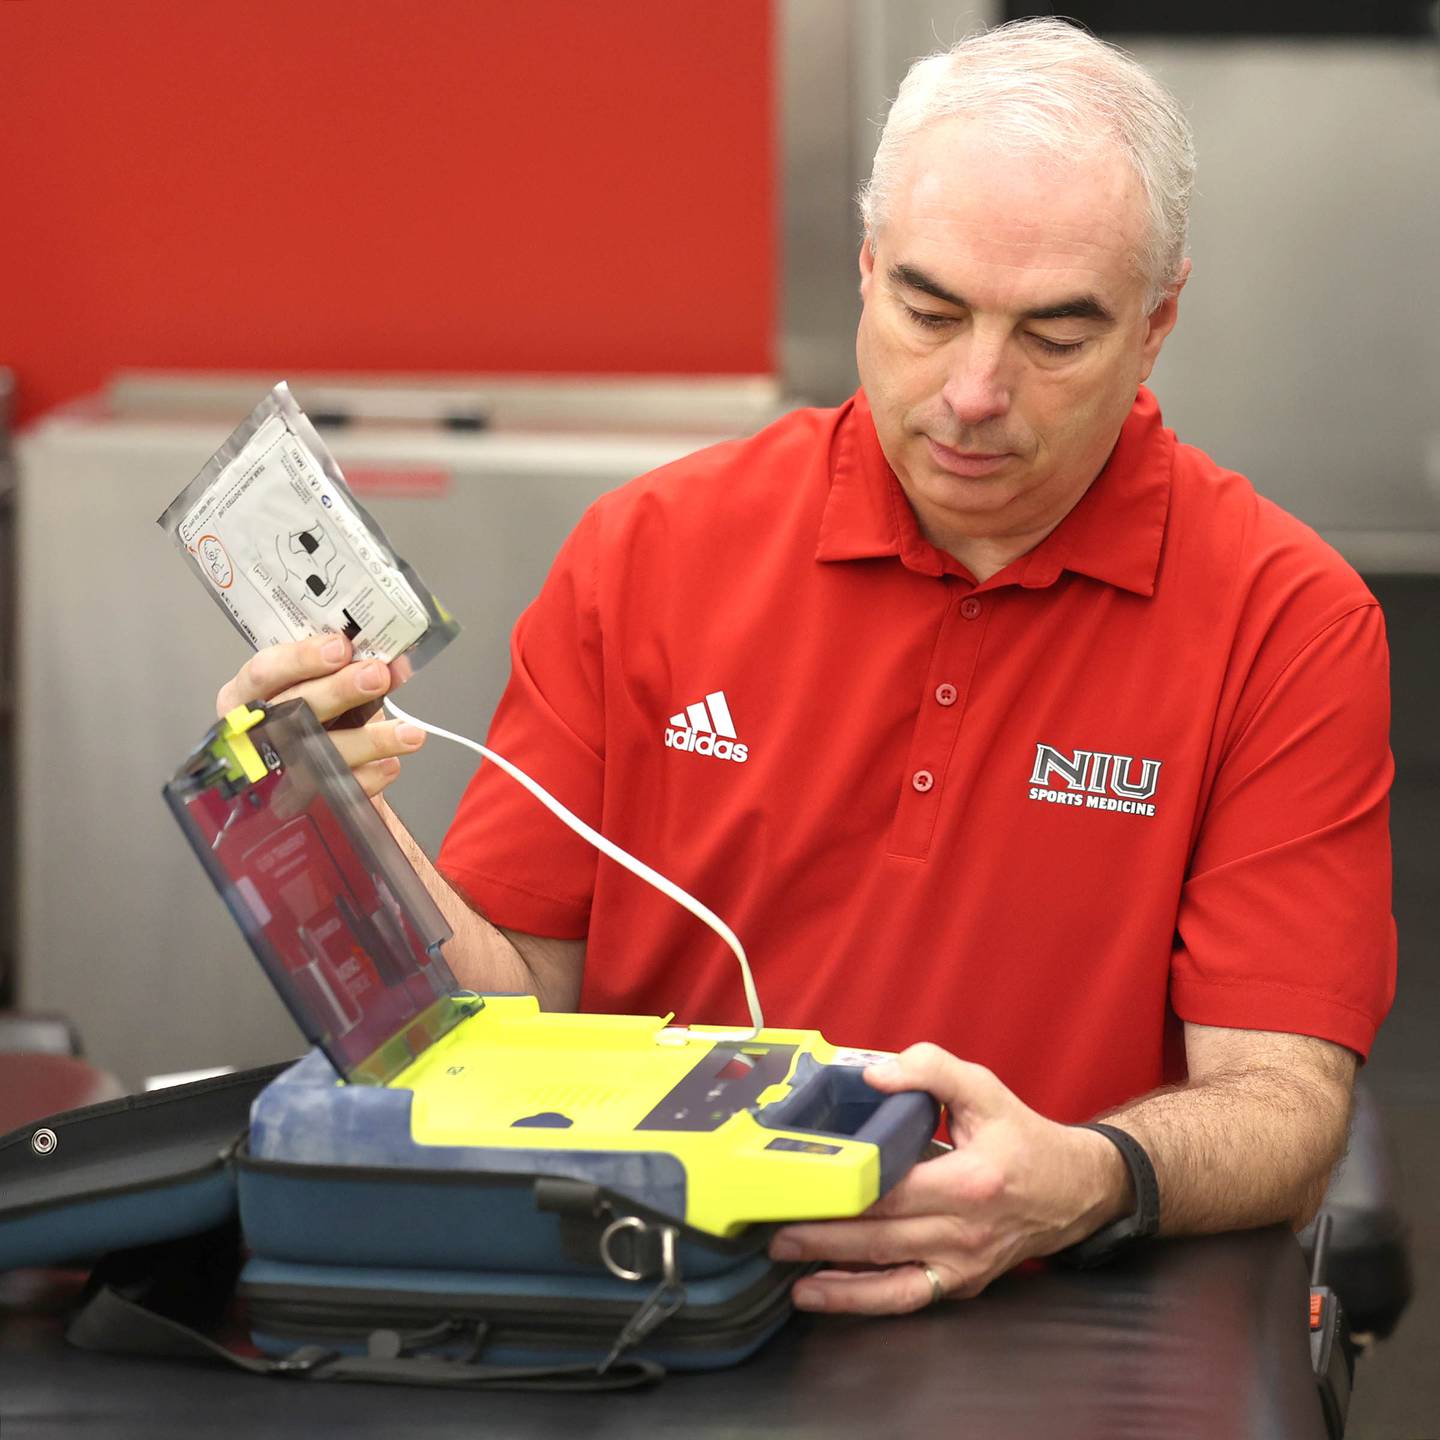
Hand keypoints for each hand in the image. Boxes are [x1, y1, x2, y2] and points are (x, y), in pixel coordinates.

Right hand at [214, 636, 424, 797]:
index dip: (302, 658)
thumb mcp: (320, 687)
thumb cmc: (311, 718)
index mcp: (249, 694)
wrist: (315, 773)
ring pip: (319, 753)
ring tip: (409, 733)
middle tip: (377, 677)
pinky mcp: (301, 801)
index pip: (265, 671)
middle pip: (293, 708)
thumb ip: (350, 672)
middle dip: (339, 690)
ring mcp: (276, 769)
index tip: (341, 647)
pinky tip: (390, 764)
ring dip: (370, 741)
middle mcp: (256, 730)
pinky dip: (369, 777)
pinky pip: (337, 790)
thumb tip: (393, 665)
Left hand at [768, 1043, 1129, 1313]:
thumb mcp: (983, 1088)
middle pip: (882, 1238)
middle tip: (774, 1233)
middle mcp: (965, 1231)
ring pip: (890, 1279)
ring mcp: (963, 1264)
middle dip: (824, 1238)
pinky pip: (907, 1297)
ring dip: (836, 1281)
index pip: (895, 1190)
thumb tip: (873, 1074)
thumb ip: (930, 1070)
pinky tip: (826, 1295)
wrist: (1074, 1190)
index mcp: (970, 1181)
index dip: (845, 1190)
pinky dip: (865, 1300)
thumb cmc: (1021, 1136)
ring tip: (789, 1275)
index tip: (800, 1184)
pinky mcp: (960, 1283)